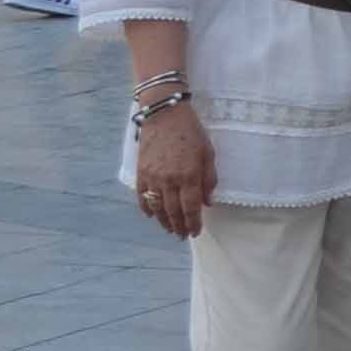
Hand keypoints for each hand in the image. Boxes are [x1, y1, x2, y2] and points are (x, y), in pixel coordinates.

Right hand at [133, 102, 214, 240]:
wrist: (164, 115)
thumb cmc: (191, 132)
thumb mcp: (208, 153)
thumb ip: (209, 179)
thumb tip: (208, 202)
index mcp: (189, 176)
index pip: (191, 207)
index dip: (193, 223)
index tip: (196, 232)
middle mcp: (169, 180)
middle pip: (173, 211)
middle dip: (179, 226)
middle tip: (183, 236)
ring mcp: (152, 177)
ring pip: (157, 207)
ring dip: (163, 221)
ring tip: (170, 230)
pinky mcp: (141, 172)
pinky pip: (141, 196)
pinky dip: (146, 208)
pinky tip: (151, 215)